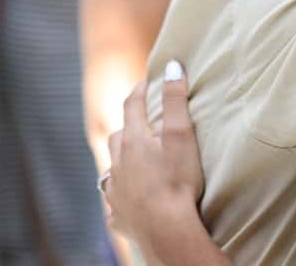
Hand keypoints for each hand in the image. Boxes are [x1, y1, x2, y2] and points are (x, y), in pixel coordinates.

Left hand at [103, 62, 203, 247]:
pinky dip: (122, 196)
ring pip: (113, 168)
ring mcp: (115, 190)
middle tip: (143, 124)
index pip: (132, 106)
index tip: (147, 82)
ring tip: (135, 161)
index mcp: (133, 140)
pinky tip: (130, 200)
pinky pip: (115, 202)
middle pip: (118, 137)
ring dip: (122, 161)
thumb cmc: (177, 180)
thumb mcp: (181, 134)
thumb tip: (172, 66)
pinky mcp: (118, 215)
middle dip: (129, 126)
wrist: (166, 230)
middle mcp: (118, 163)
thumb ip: (176, 100)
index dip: (140, 91)